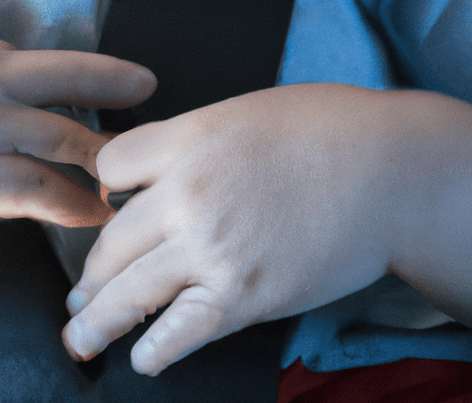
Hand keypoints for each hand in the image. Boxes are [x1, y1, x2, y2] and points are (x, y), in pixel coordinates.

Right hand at [0, 32, 155, 227]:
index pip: (48, 61)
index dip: (89, 73)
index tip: (119, 79)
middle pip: (72, 84)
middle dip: (117, 88)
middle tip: (152, 95)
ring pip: (62, 141)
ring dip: (102, 160)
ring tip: (130, 179)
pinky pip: (32, 193)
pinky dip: (70, 203)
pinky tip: (92, 215)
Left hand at [62, 84, 400, 374]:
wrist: (391, 170)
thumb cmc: (326, 130)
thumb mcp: (242, 113)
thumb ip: (192, 141)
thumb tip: (162, 170)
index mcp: (185, 139)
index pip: (109, 168)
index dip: (108, 189)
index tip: (113, 207)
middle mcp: (185, 193)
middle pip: (110, 239)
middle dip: (92, 270)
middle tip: (80, 293)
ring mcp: (210, 247)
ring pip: (128, 291)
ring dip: (97, 322)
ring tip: (80, 336)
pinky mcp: (242, 295)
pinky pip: (180, 331)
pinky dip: (154, 350)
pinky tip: (142, 358)